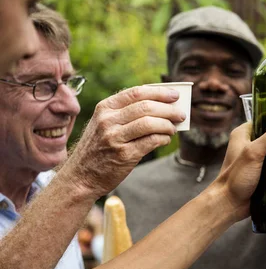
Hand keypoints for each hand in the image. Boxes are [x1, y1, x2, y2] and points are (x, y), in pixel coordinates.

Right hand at [62, 86, 184, 198]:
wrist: (81, 176)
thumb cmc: (99, 147)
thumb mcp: (103, 123)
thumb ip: (126, 112)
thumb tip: (162, 106)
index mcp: (104, 108)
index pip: (137, 93)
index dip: (159, 92)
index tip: (175, 95)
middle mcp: (108, 121)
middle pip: (146, 107)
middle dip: (169, 109)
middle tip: (181, 114)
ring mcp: (115, 138)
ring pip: (150, 123)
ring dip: (168, 125)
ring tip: (173, 128)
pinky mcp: (124, 155)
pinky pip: (152, 141)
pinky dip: (163, 139)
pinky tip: (165, 139)